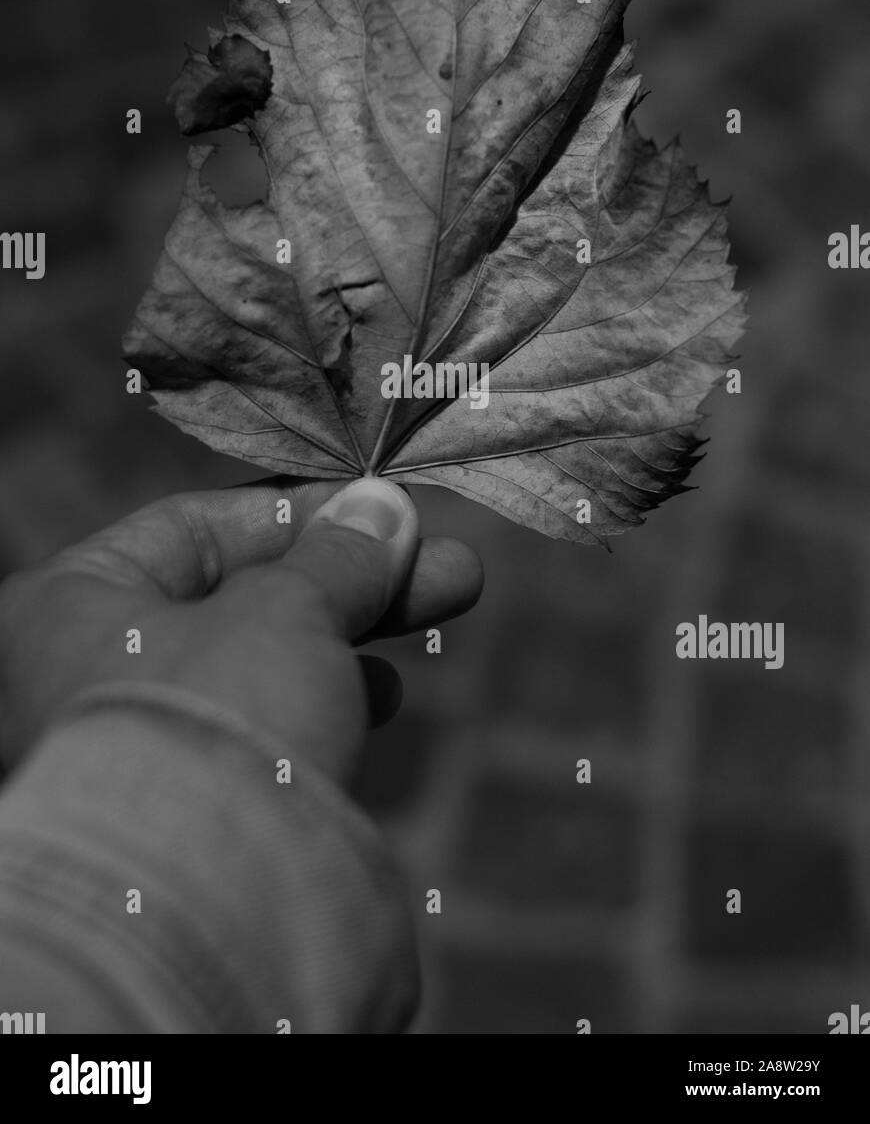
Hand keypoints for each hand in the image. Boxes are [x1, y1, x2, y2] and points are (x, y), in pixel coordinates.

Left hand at [0, 478, 482, 783]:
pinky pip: (258, 730)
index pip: (192, 529)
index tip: (384, 512)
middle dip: (353, 579)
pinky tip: (384, 699)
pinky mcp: (181, 809)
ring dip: (351, 635)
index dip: (300, 513)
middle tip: (449, 568)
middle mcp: (79, 672)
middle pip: (238, 597)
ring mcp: (130, 745)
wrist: (200, 910)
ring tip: (433, 614)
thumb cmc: (220, 718)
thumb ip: (337, 556)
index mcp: (67, 605)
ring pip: (258, 664)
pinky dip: (322, 703)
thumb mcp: (288, 610)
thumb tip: (384, 506)